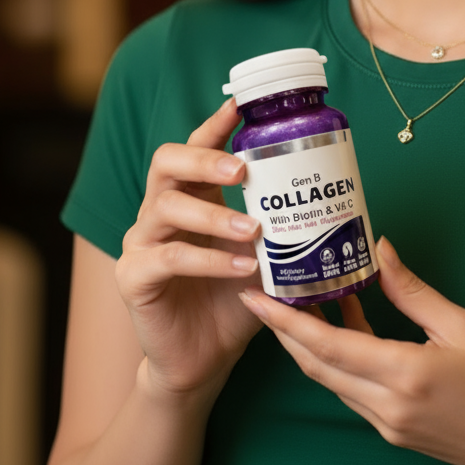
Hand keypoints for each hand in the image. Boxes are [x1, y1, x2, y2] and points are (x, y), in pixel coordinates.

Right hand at [115, 98, 264, 400]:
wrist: (204, 359)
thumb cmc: (234, 299)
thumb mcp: (264, 255)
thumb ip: (282, 225)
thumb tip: (331, 198)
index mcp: (190, 196)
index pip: (195, 147)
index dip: (215, 125)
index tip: (241, 106)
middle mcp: (159, 211)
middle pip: (166, 163)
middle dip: (204, 159)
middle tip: (242, 169)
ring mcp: (141, 242)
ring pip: (166, 208)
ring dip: (214, 214)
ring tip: (254, 230)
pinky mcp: (134, 277)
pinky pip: (167, 258)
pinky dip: (208, 260)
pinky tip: (240, 267)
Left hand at [240, 237, 464, 464]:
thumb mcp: (461, 325)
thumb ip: (412, 290)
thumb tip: (380, 249)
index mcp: (402, 374)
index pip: (327, 345)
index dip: (284, 322)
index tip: (254, 298)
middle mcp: (385, 406)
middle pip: (316, 365)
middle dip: (284, 331)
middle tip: (265, 293)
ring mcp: (386, 424)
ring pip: (331, 380)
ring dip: (310, 344)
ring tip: (301, 302)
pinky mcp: (393, 432)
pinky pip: (352, 391)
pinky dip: (340, 359)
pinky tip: (348, 328)